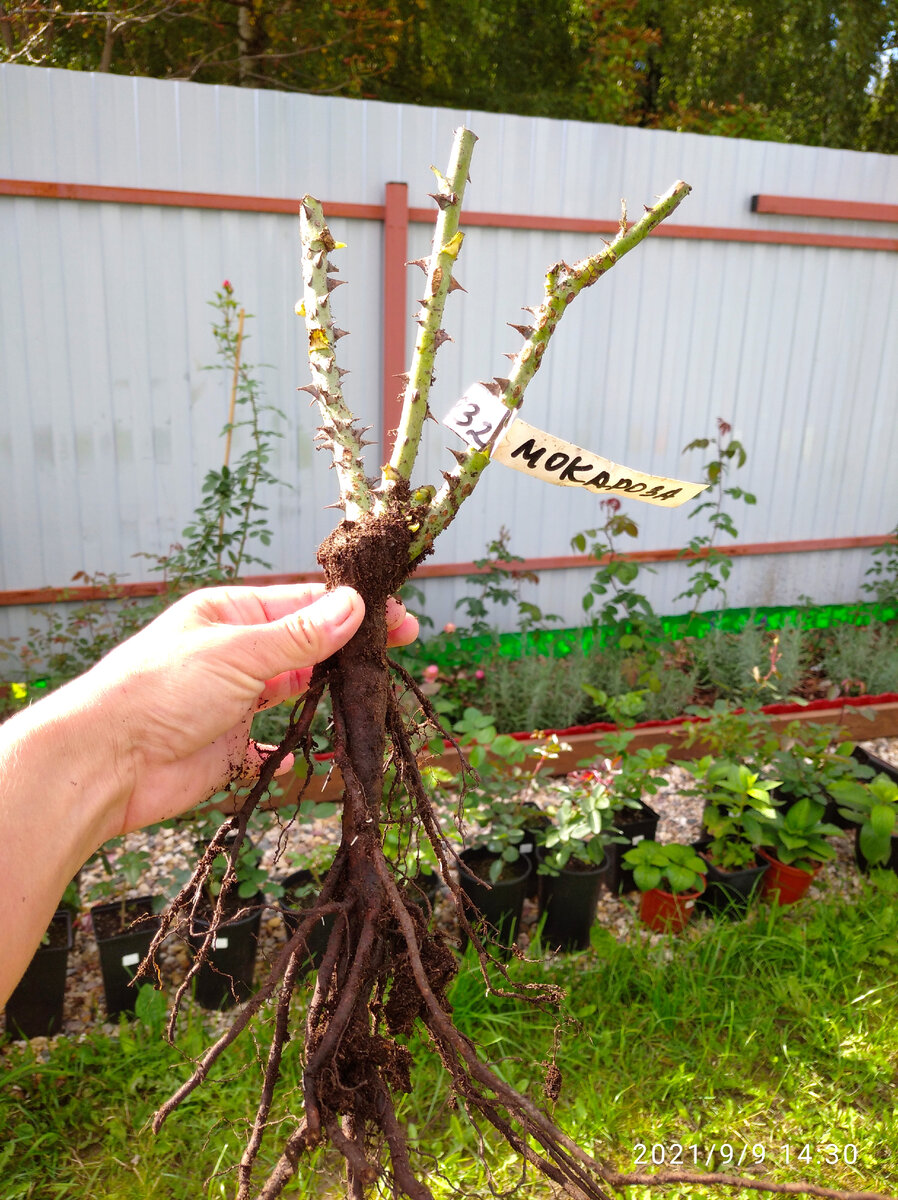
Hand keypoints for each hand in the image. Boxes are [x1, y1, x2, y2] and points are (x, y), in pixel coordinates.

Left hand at [87, 584, 417, 838]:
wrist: (104, 765)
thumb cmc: (158, 691)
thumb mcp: (238, 652)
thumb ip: (300, 635)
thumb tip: (354, 607)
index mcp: (229, 614)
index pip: (304, 603)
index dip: (352, 609)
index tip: (399, 618)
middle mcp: (232, 654)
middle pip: (304, 646)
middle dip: (348, 649)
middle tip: (398, 651)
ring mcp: (230, 702)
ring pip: (293, 693)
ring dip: (327, 696)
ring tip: (369, 697)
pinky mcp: (226, 749)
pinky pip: (271, 747)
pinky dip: (293, 751)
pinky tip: (313, 754)